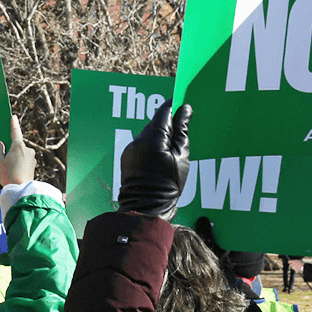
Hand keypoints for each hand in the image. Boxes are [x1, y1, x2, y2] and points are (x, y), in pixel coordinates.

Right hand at [0, 116, 35, 186]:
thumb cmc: (9, 175)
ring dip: (4, 166)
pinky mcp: (32, 167)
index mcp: (19, 146)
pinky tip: (1, 178)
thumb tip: (0, 144)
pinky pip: (19, 165)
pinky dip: (11, 169)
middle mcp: (27, 151)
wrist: (21, 191)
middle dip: (1, 159)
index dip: (13, 124)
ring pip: (14, 159)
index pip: (15, 132)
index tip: (13, 117)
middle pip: (12, 151)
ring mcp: (31, 159)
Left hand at [118, 102, 191, 219]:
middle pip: (156, 123)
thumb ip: (182, 131)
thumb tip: (185, 110)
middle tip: (183, 131)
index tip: (184, 103)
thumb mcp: (181, 156)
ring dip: (160, 137)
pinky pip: (141, 146)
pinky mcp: (127, 158)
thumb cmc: (167, 185)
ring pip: (148, 134)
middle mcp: (138, 140)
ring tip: (172, 151)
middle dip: (169, 124)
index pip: (164, 111)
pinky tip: (160, 160)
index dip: (175, 106)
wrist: (146, 208)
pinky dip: (151, 147)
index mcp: (153, 137)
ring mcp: (130, 149)